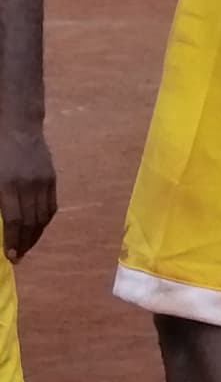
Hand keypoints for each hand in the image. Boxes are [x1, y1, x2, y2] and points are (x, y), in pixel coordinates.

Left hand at [0, 125, 52, 262]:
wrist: (17, 125)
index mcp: (7, 185)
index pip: (14, 220)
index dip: (13, 240)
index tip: (10, 256)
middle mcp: (28, 186)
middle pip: (31, 222)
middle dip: (24, 243)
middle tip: (18, 257)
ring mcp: (43, 182)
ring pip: (43, 217)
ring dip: (36, 235)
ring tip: (27, 246)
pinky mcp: (51, 179)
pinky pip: (51, 206)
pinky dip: (44, 221)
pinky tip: (37, 227)